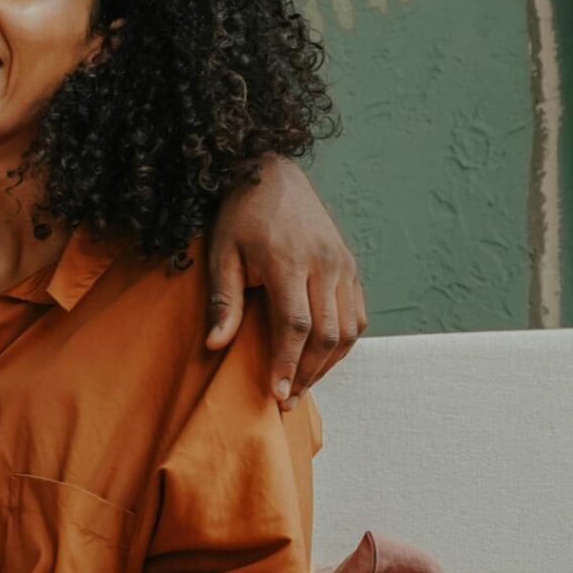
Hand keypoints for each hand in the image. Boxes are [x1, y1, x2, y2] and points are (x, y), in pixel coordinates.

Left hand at [205, 156, 366, 404]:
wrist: (273, 172)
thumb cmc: (240, 214)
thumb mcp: (222, 253)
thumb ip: (223, 300)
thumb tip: (215, 345)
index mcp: (290, 261)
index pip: (295, 325)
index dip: (288, 364)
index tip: (277, 394)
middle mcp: (325, 264)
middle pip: (327, 333)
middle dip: (308, 373)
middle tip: (287, 399)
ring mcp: (343, 264)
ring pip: (349, 328)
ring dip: (328, 363)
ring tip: (303, 384)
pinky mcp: (351, 265)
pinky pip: (357, 314)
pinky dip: (343, 342)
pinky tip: (321, 358)